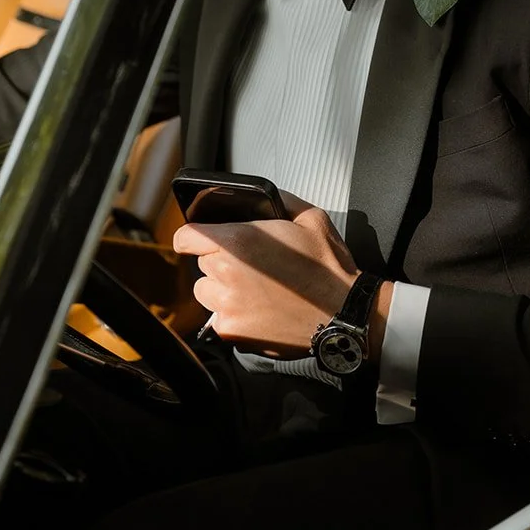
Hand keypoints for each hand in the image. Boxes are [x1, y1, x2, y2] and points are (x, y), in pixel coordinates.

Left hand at [172, 206, 390, 358]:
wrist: (344, 315)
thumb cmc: (329, 268)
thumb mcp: (311, 218)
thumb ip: (281, 201)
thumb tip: (267, 197)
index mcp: (237, 242)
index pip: (186, 237)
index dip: (193, 236)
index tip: (200, 240)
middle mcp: (225, 275)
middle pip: (201, 264)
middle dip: (220, 261)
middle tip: (252, 265)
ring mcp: (227, 307)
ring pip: (206, 292)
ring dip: (222, 289)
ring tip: (255, 289)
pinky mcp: (232, 332)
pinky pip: (220, 319)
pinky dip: (234, 314)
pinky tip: (260, 309)